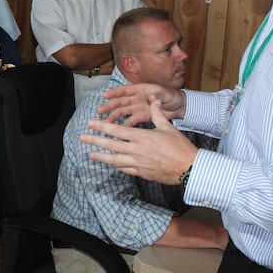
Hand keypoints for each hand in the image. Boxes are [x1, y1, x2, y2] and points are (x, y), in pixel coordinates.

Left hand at [83, 100, 197, 184]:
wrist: (190, 168)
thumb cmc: (180, 147)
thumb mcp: (168, 127)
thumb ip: (157, 114)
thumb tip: (153, 99)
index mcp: (143, 137)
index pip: (117, 130)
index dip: (102, 126)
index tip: (90, 123)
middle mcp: (138, 151)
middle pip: (112, 145)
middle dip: (95, 140)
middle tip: (82, 137)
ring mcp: (139, 164)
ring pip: (115, 160)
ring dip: (101, 157)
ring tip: (90, 154)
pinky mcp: (142, 173)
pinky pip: (125, 169)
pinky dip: (116, 166)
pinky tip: (110, 164)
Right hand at [98, 82, 184, 123]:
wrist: (179, 107)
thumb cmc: (172, 96)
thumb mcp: (166, 94)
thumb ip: (159, 96)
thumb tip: (153, 98)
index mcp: (141, 90)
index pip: (125, 90)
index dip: (114, 92)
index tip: (105, 96)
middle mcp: (137, 98)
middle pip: (120, 102)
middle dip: (110, 106)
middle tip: (100, 111)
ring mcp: (138, 108)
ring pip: (123, 112)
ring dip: (114, 116)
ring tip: (106, 122)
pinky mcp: (142, 116)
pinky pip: (131, 121)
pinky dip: (125, 125)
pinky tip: (119, 130)